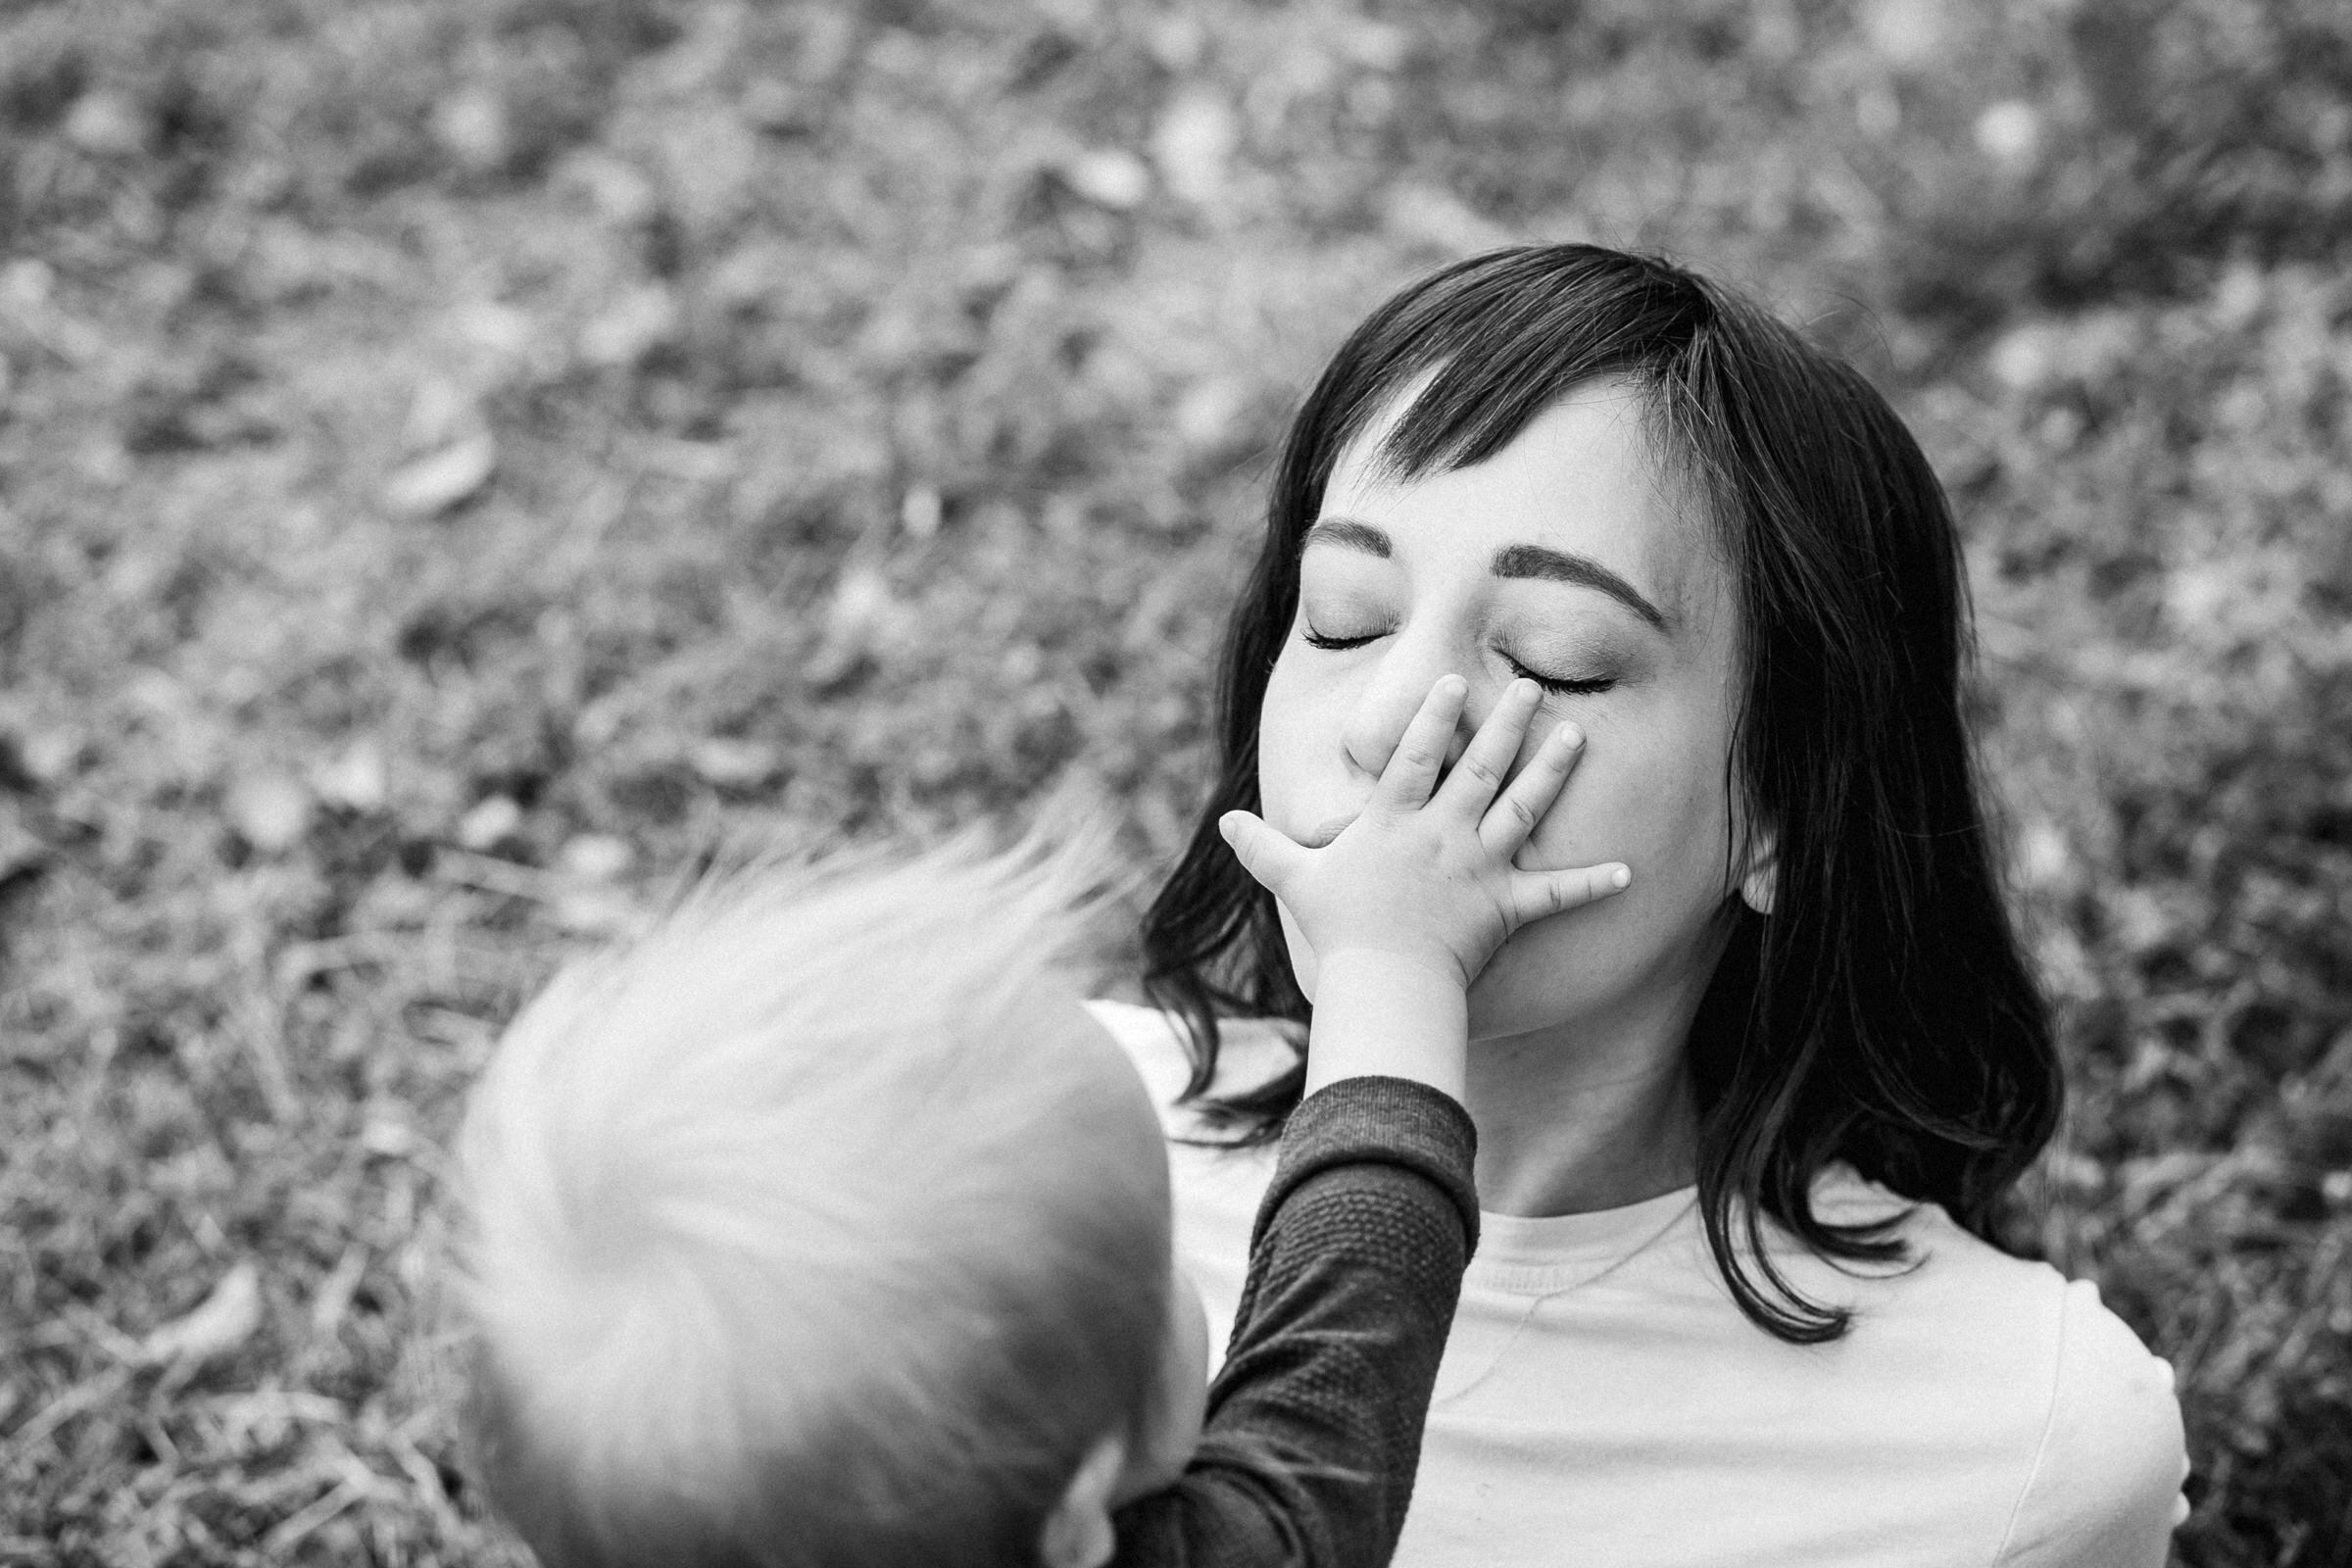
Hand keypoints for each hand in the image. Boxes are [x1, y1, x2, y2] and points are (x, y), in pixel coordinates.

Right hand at [1219, 674, 1631, 992]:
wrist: (1385, 984)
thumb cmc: (1340, 931)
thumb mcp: (1294, 881)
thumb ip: (1262, 847)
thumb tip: (1221, 822)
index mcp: (1395, 821)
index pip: (1415, 754)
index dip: (1434, 715)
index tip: (1457, 679)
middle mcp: (1443, 832)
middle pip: (1483, 765)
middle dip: (1508, 720)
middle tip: (1534, 684)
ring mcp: (1480, 867)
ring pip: (1525, 807)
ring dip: (1553, 769)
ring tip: (1576, 733)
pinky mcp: (1507, 906)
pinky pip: (1556, 893)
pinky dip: (1592, 883)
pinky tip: (1627, 870)